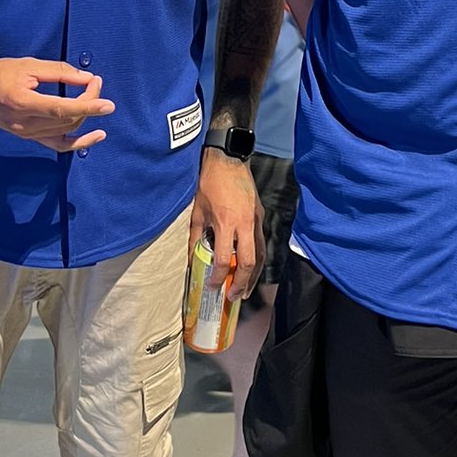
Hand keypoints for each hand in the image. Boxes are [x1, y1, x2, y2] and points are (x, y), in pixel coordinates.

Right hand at [0, 57, 114, 150]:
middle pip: (67, 120)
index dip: (88, 107)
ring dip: (84, 116)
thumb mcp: (29, 65)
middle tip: (94, 83)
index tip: (108, 104)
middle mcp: (24, 124)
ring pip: (66, 131)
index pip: (63, 110)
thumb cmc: (0, 73)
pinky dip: (78, 143)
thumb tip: (87, 78)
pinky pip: (58, 145)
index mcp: (23, 103)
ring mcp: (26, 134)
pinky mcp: (28, 138)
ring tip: (93, 97)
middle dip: (88, 103)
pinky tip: (96, 136)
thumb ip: (59, 72)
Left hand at [190, 147, 264, 296]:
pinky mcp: (260, 216)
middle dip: (242, 283)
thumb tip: (194, 259)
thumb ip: (196, 238)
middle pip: (249, 263)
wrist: (228, 160)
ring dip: (253, 276)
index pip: (224, 259)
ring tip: (245, 290)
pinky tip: (251, 269)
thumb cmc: (209, 183)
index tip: (213, 287)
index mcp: (226, 223)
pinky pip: (261, 244)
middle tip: (234, 297)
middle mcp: (244, 224)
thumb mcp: (197, 212)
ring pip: (260, 256)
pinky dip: (257, 260)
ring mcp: (256, 220)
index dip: (219, 277)